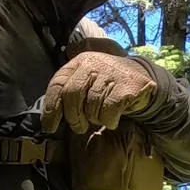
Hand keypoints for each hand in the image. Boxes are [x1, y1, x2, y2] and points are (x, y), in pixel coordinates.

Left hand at [41, 51, 156, 134]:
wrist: (141, 81)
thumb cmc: (107, 87)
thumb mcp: (86, 83)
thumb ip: (68, 93)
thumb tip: (48, 119)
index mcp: (79, 63)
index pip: (57, 84)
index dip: (51, 108)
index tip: (50, 126)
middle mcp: (93, 64)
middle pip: (72, 95)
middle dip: (73, 117)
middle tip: (79, 127)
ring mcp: (111, 73)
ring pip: (91, 106)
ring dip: (94, 118)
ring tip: (100, 117)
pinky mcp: (127, 86)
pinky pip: (108, 111)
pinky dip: (109, 120)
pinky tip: (113, 118)